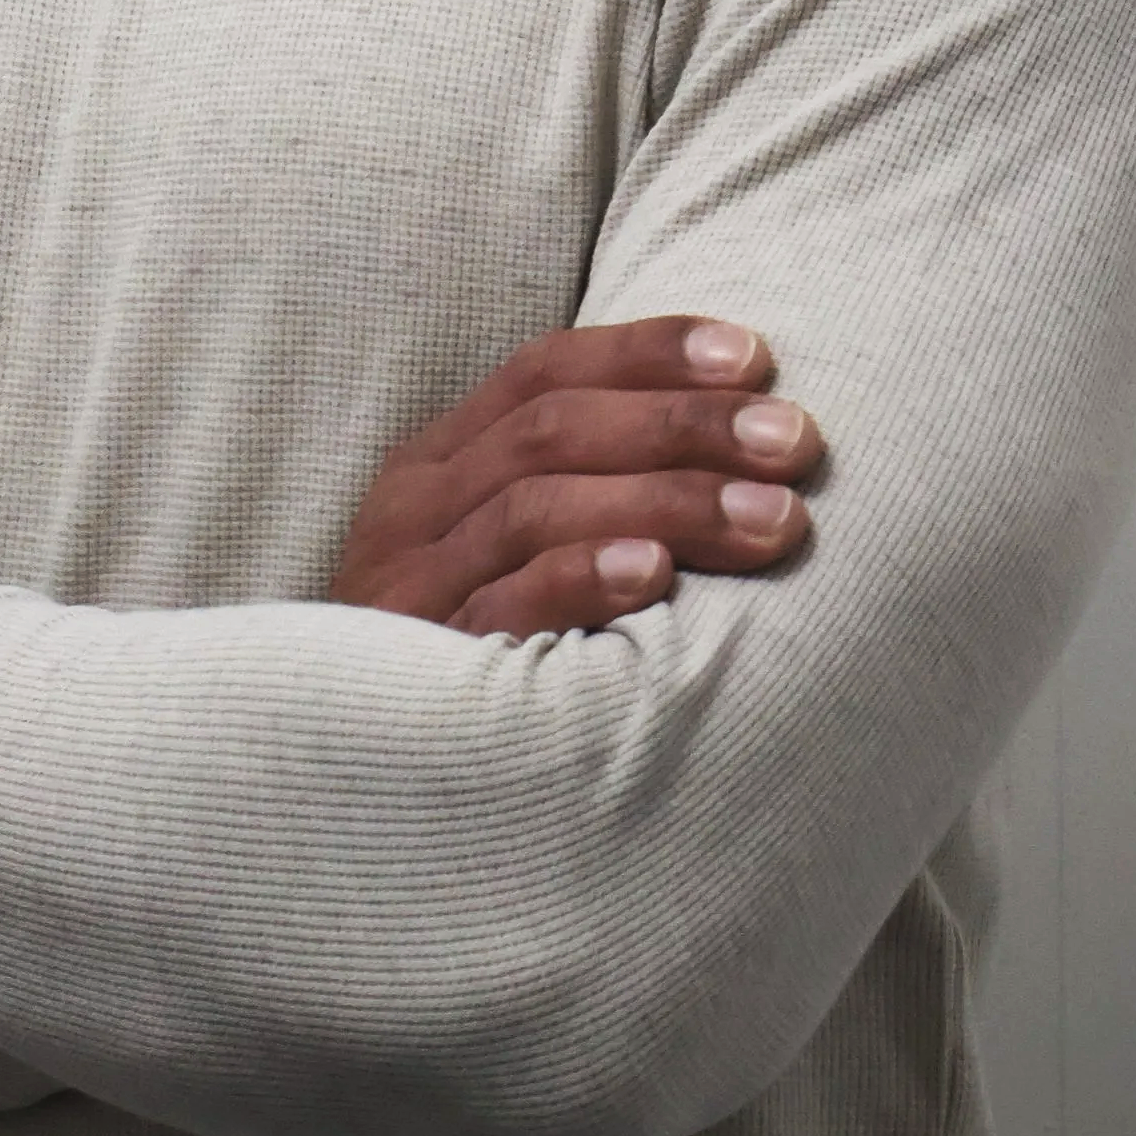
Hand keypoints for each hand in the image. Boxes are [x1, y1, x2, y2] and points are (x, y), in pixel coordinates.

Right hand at [327, 317, 821, 640]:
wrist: (339, 784)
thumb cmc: (463, 662)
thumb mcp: (497, 556)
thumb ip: (577, 495)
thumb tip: (737, 453)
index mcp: (438, 463)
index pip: (544, 371)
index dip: (649, 352)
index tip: (756, 356)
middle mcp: (416, 509)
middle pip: (554, 431)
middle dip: (684, 425)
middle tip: (795, 440)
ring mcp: (411, 585)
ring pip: (538, 507)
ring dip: (666, 500)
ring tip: (774, 517)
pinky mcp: (416, 671)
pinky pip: (500, 608)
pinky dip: (580, 579)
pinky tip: (657, 574)